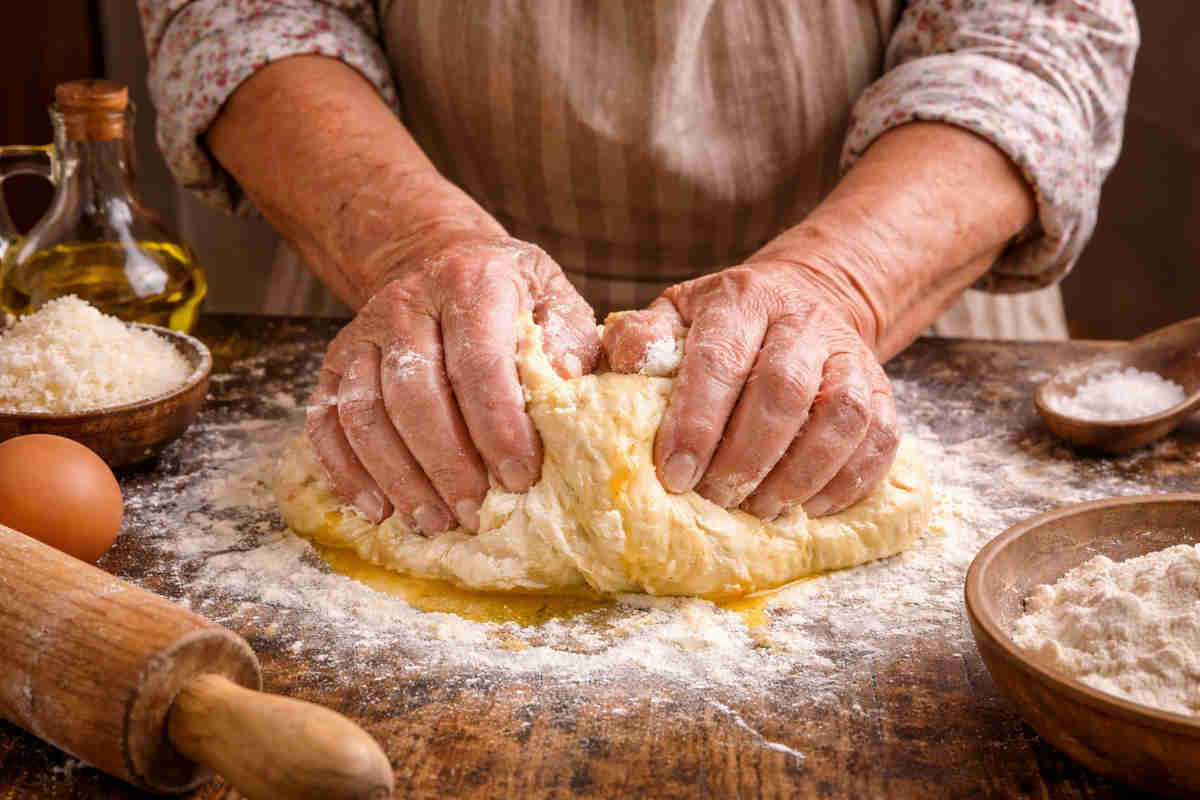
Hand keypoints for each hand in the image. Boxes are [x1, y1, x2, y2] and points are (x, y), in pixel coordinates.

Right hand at [307, 236, 599, 532]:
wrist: (440, 258)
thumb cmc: (512, 295)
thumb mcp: (555, 300)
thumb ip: (568, 340)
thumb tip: (564, 383)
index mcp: (470, 283)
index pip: (478, 363)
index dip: (498, 426)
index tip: (520, 478)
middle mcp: (407, 303)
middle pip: (414, 395)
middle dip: (446, 464)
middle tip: (474, 513)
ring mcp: (363, 334)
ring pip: (365, 413)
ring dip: (398, 476)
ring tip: (433, 521)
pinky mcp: (335, 363)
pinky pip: (326, 421)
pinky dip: (346, 470)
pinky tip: (377, 507)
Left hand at [603, 259, 899, 518]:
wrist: (805, 299)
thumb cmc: (724, 325)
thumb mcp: (675, 316)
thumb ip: (641, 338)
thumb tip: (623, 364)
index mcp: (741, 299)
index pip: (721, 360)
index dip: (697, 423)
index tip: (676, 476)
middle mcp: (802, 320)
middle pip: (783, 391)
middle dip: (747, 457)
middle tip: (718, 500)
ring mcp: (850, 354)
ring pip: (841, 416)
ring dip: (800, 474)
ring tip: (763, 509)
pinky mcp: (883, 390)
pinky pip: (880, 438)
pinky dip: (848, 481)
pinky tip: (810, 508)